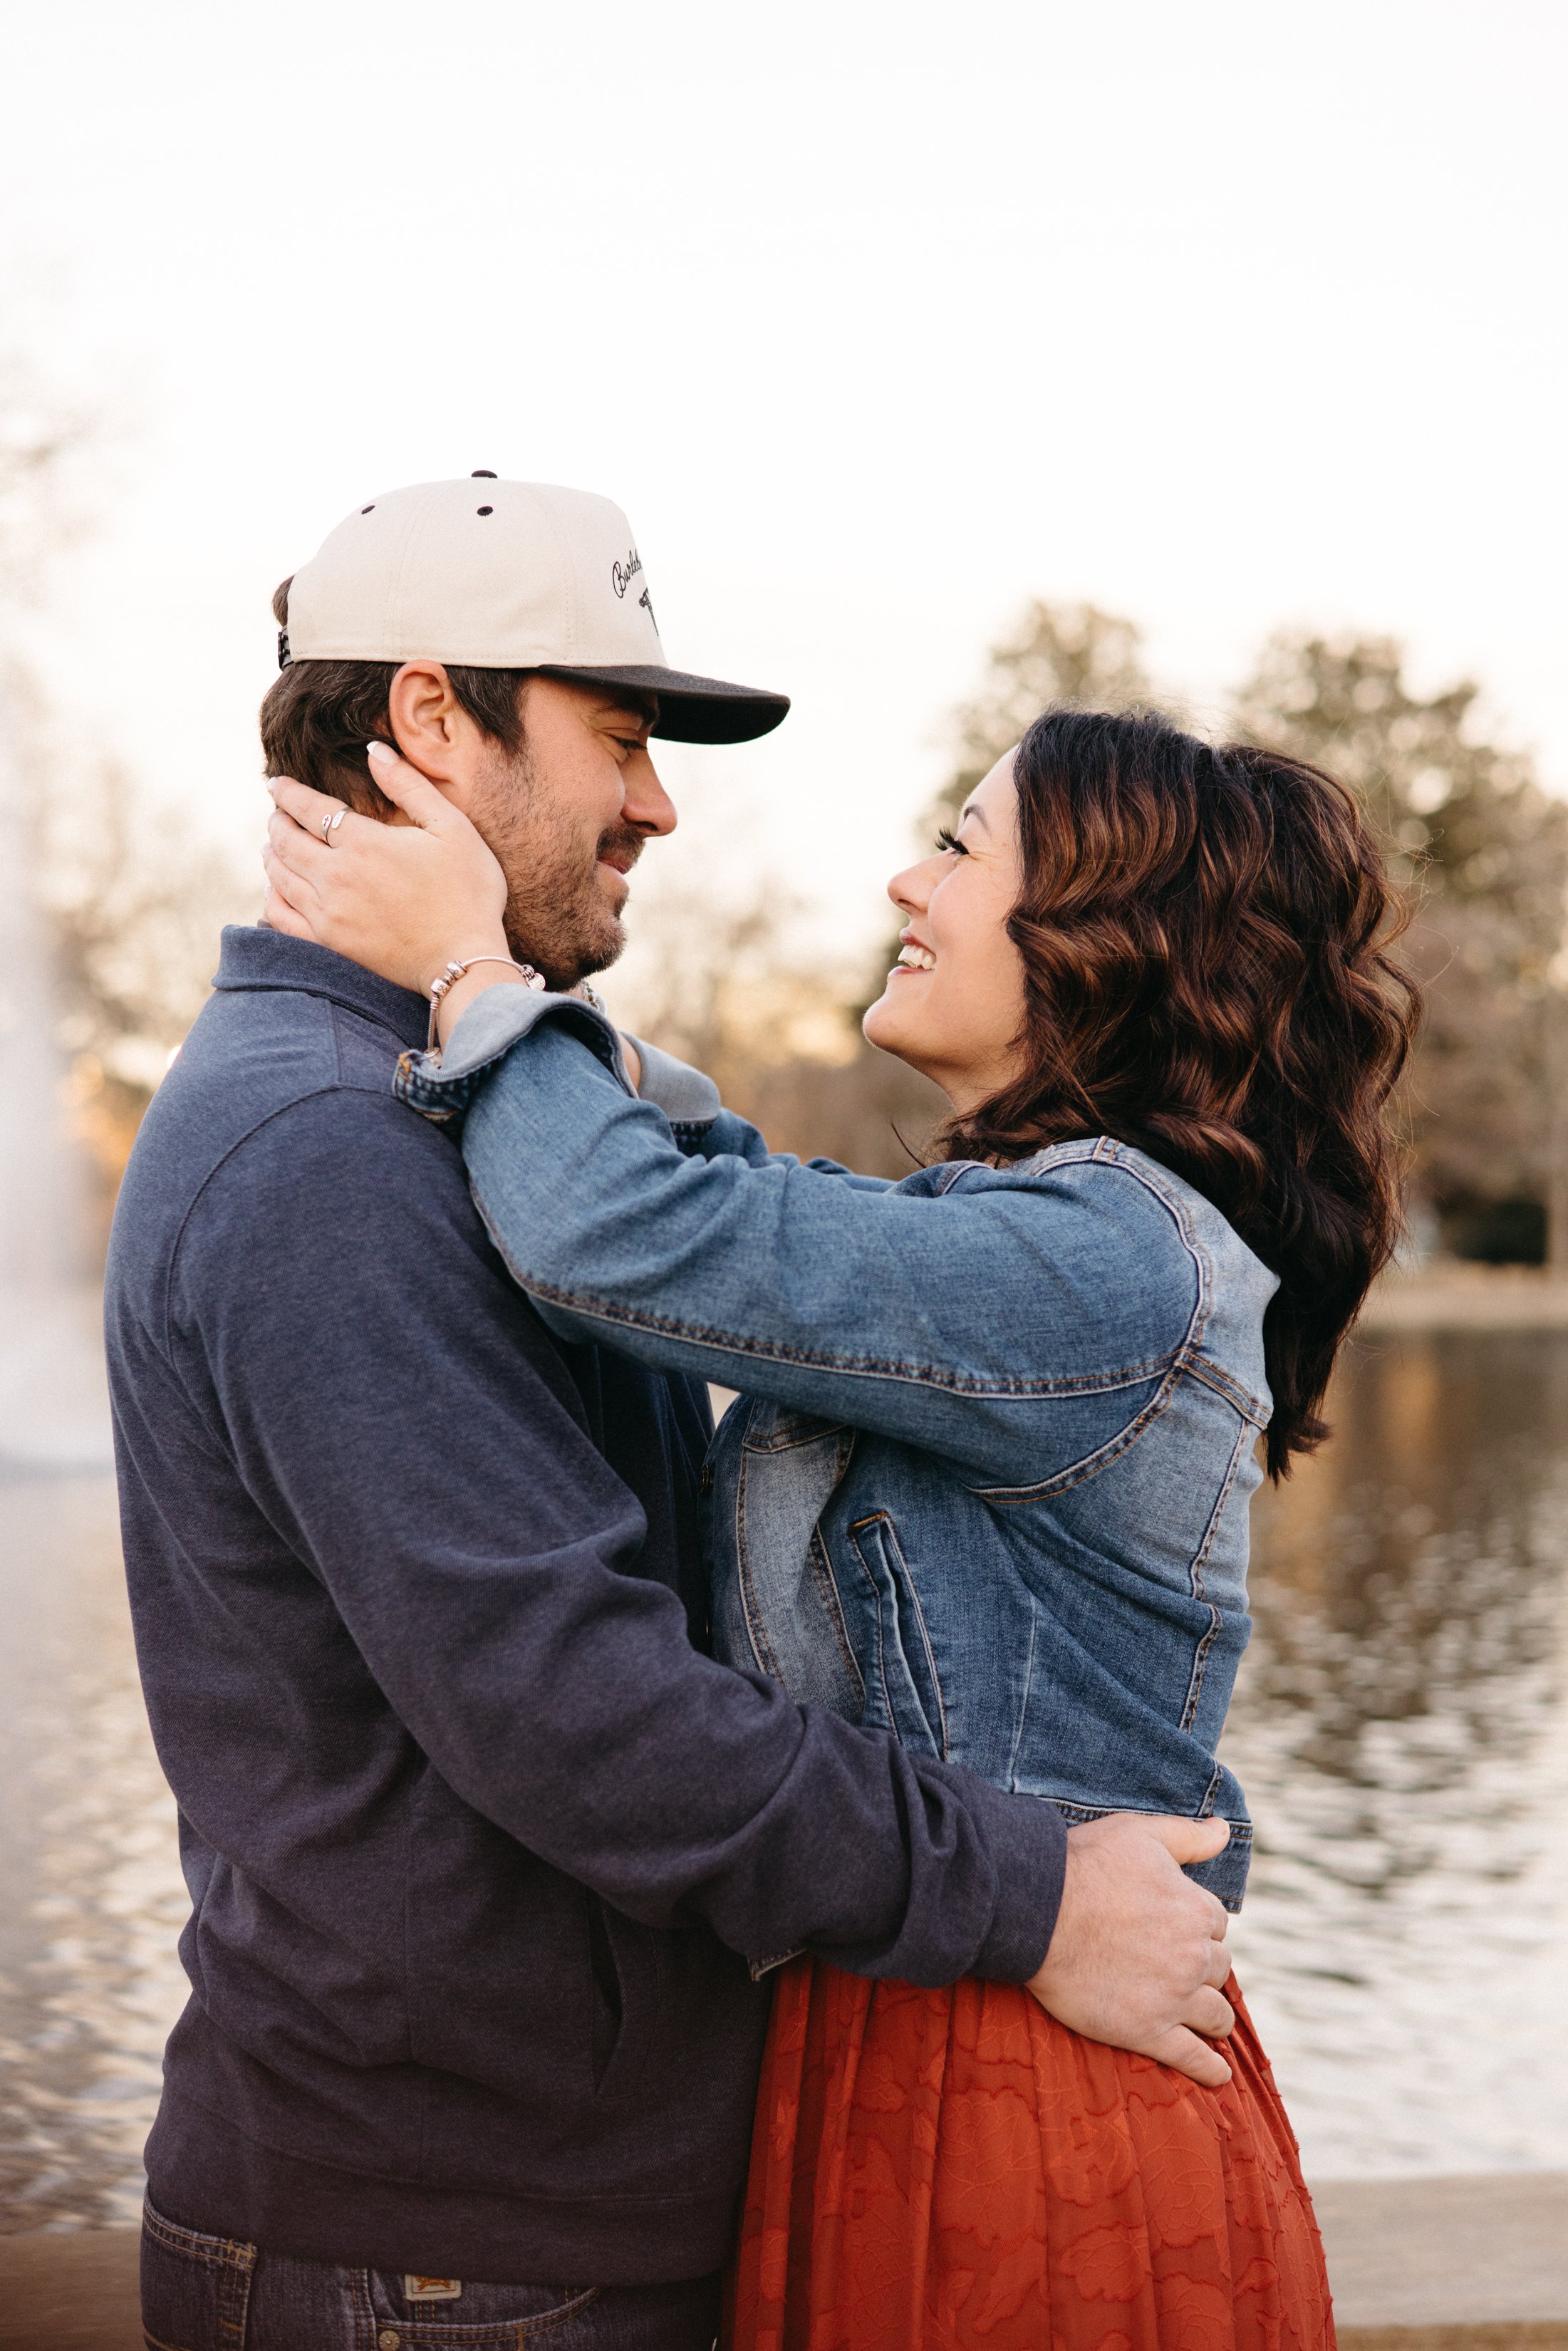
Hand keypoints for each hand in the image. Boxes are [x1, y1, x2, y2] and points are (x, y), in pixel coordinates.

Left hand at [263, 744, 508, 994]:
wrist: (464, 962)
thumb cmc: (468, 892)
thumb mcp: (451, 828)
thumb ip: (409, 786)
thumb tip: (373, 750)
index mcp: (364, 842)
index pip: (308, 807)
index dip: (287, 792)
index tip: (275, 783)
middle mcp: (336, 876)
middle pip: (286, 840)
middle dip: (277, 821)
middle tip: (277, 813)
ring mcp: (328, 913)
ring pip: (279, 875)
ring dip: (272, 854)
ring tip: (272, 845)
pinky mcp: (328, 944)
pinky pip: (281, 916)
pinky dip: (272, 897)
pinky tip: (276, 889)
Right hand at [1027, 1813, 1236, 2087]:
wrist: (1038, 1912)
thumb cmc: (1086, 1866)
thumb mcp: (1140, 1835)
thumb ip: (1188, 1835)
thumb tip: (1223, 1829)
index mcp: (1195, 1910)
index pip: (1215, 1923)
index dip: (1196, 1924)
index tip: (1176, 1928)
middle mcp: (1193, 1956)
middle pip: (1218, 1969)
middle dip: (1203, 1967)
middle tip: (1179, 1969)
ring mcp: (1173, 1998)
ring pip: (1215, 2015)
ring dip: (1213, 2016)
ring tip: (1207, 2021)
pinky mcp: (1148, 2032)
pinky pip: (1193, 2058)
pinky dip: (1210, 2070)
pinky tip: (1218, 2076)